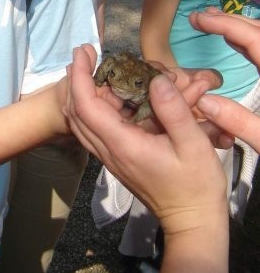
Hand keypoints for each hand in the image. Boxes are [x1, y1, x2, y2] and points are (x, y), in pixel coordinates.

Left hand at [66, 45, 226, 231]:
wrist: (191, 221)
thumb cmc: (195, 185)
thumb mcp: (193, 145)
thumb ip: (174, 111)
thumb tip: (157, 79)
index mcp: (122, 145)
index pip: (87, 106)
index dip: (81, 76)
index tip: (82, 51)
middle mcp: (109, 151)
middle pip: (77, 112)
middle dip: (76, 79)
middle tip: (87, 53)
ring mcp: (110, 157)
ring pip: (82, 121)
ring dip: (82, 92)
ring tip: (94, 67)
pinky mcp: (117, 159)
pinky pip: (94, 129)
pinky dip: (94, 106)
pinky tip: (111, 93)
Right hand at [189, 9, 259, 151]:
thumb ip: (238, 122)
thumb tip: (204, 101)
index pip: (253, 38)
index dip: (223, 24)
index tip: (198, 20)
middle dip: (228, 20)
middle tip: (199, 18)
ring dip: (239, 27)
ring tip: (211, 23)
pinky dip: (249, 41)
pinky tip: (235, 43)